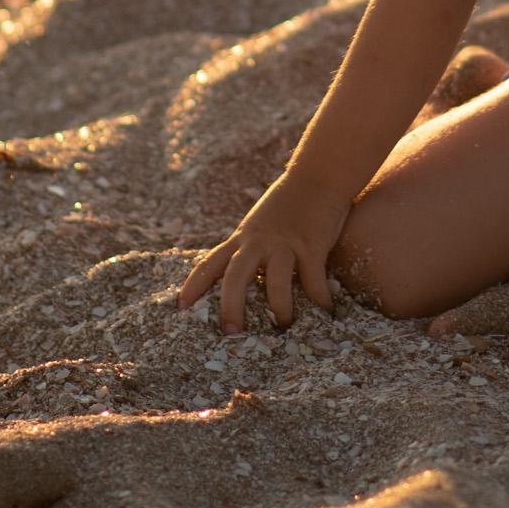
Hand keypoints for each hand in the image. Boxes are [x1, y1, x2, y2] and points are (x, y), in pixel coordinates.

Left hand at [176, 171, 345, 334]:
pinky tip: (327, 313)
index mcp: (243, 238)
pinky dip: (320, 300)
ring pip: (276, 283)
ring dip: (280, 309)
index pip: (211, 263)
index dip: (194, 285)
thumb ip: (250, 246)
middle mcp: (259, 242)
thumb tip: (243, 277)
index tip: (180, 306)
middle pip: (235, 277)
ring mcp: (285, 244)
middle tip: (230, 332)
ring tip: (284, 327)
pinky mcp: (312, 245)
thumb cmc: (289, 201)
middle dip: (230, 306)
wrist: (319, 175)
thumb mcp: (259, 223)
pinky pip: (314, 280)